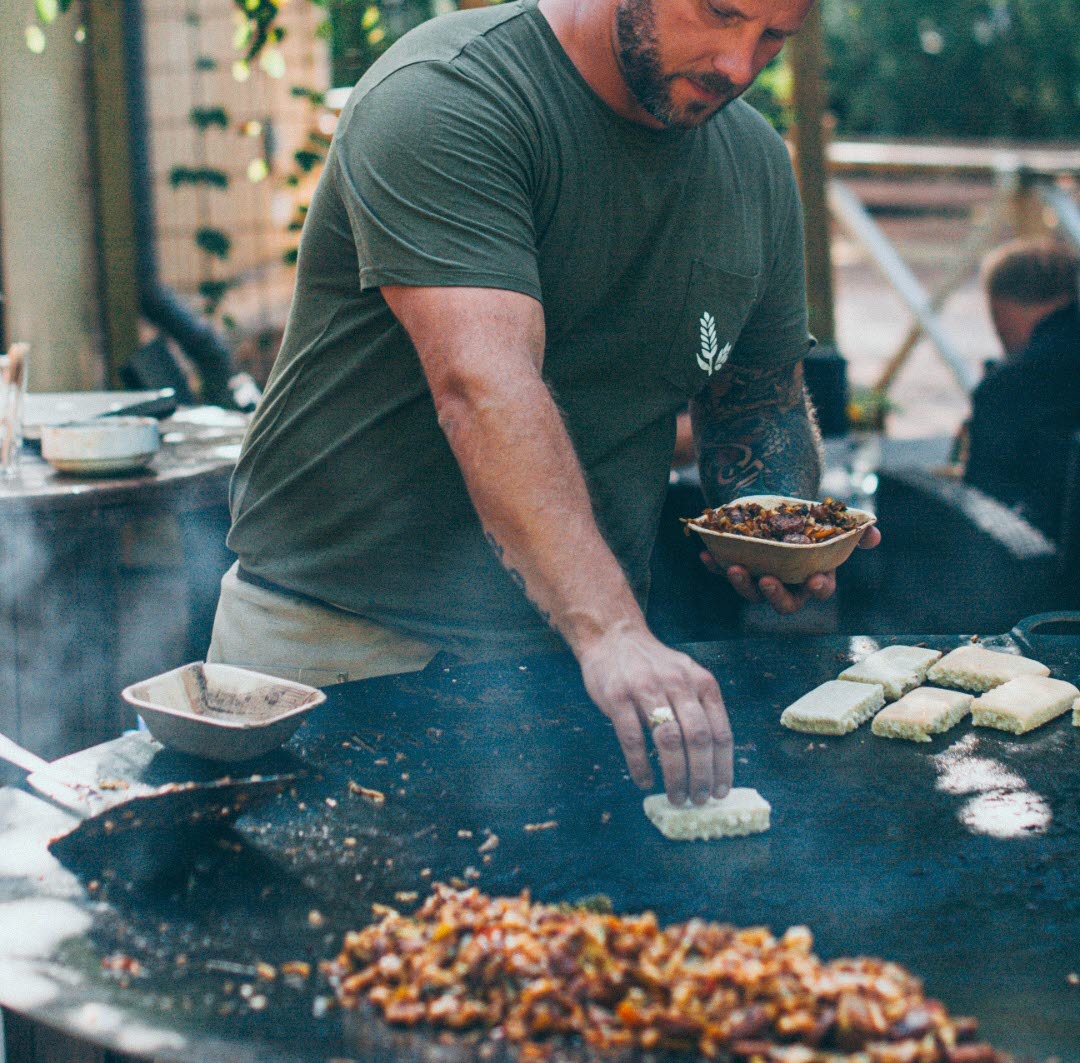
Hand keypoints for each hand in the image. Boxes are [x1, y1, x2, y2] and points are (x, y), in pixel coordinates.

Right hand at [578, 623, 732, 806]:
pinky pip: (633, 738)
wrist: (613, 636)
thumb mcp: (686, 677)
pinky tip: (644, 781)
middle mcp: (678, 684)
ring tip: (676, 796)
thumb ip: (699, 709)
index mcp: (701, 682)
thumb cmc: (652, 666)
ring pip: (669, 740)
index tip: (721, 791)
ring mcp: (646, 689)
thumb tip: (711, 761)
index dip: (723, 766)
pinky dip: (640, 765)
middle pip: (698, 738)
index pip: (720, 730)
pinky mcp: (618, 696)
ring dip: (675, 775)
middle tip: (699, 799)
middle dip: (701, 775)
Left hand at [701, 524, 881, 614]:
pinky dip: (714, 565)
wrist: (776, 505)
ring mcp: (759, 579)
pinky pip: (723, 572)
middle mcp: (786, 585)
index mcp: (813, 577)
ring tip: (733, 567)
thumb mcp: (830, 521)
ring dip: (741, 582)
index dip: (818, 588)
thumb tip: (873, 533)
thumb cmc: (808, 519)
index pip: (819, 591)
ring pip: (750, 591)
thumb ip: (854, 530)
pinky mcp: (737, 568)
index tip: (814, 580)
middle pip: (782, 602)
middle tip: (767, 580)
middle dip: (774, 594)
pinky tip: (706, 555)